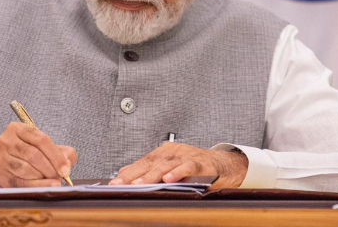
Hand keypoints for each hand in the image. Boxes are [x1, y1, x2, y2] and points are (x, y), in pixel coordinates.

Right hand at [0, 122, 76, 187]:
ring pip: (26, 169)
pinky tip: (45, 187)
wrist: (6, 162)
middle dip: (50, 168)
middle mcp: (6, 140)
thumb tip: (67, 163)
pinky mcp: (0, 173)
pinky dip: (35, 185)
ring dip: (42, 177)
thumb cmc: (29, 152)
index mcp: (18, 128)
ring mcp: (0, 157)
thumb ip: (63, 151)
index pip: (41, 139)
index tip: (66, 169)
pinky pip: (20, 182)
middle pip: (33, 154)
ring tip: (52, 180)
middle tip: (60, 177)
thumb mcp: (46, 146)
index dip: (56, 155)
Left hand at [109, 143, 247, 188]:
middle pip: (149, 163)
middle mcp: (172, 152)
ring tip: (140, 184)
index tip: (113, 184)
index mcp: (162, 153)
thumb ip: (148, 168)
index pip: (141, 163)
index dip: (127, 174)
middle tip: (120, 186)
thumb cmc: (194, 167)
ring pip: (166, 165)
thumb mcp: (169, 166)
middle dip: (134, 175)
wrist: (223, 164)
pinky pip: (188, 166)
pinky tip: (169, 179)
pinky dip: (178, 172)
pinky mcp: (200, 162)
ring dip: (152, 175)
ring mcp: (185, 155)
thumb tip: (123, 172)